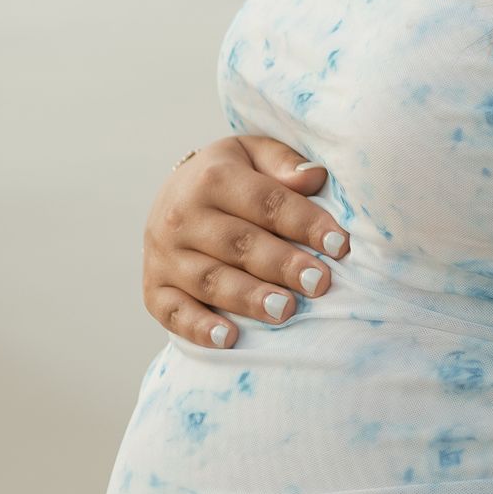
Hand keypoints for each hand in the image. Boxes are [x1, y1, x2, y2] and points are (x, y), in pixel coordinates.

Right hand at [145, 137, 348, 349]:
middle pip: (238, 243)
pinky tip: (228, 339)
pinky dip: (198, 328)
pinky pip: (173, 312)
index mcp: (213, 177)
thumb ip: (284, 163)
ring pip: (209, 280)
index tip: (339, 245)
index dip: (304, 223)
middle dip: (281, 265)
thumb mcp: (255, 154)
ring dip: (248, 298)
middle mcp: (182, 215)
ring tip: (285, 311)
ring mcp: (164, 255)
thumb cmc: (231, 177)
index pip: (266, 201)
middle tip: (318, 282)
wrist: (173, 195)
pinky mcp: (153, 288)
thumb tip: (315, 177)